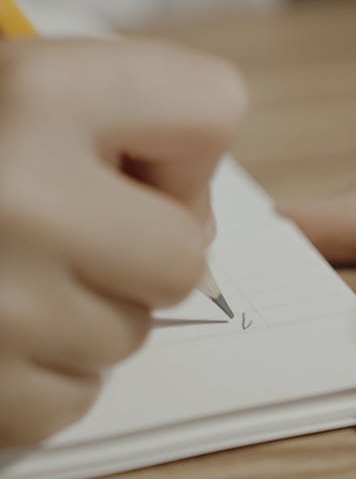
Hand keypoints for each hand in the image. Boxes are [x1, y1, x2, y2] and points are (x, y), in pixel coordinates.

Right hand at [0, 38, 246, 447]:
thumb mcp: (12, 81)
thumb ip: (116, 116)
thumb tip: (197, 214)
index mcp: (38, 93)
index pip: (214, 108)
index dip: (183, 138)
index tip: (135, 150)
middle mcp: (19, 199)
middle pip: (185, 256)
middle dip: (146, 244)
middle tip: (81, 221)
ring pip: (127, 334)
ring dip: (86, 305)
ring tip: (9, 262)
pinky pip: (73, 396)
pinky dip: (43, 365)